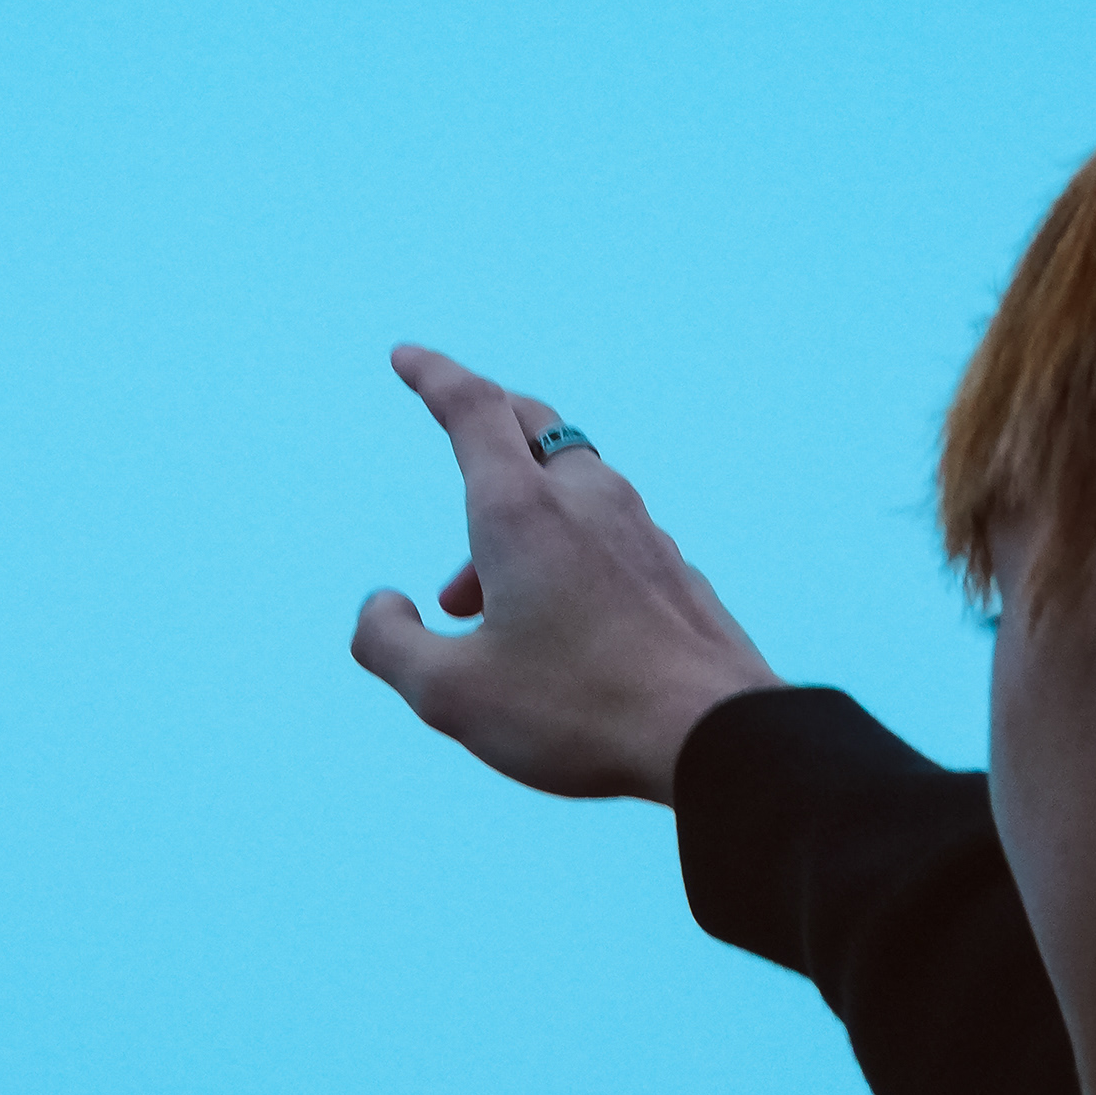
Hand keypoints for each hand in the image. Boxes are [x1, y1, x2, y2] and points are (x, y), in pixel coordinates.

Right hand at [353, 344, 783, 803]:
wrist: (714, 736)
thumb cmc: (578, 712)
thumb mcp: (450, 695)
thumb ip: (389, 644)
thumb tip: (381, 605)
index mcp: (520, 511)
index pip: (470, 408)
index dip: (432, 374)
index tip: (406, 358)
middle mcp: (586, 500)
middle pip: (531, 427)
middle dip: (485, 428)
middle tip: (457, 452)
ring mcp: (641, 531)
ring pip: (569, 488)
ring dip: (518, 518)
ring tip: (479, 603)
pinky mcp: (675, 571)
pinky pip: (609, 535)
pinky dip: (566, 552)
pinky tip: (560, 620)